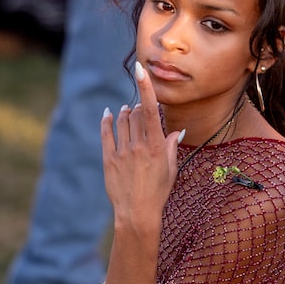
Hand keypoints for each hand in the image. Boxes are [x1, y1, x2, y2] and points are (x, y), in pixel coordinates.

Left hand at [101, 62, 182, 228]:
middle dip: (138, 107)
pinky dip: (107, 121)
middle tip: (140, 108)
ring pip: (122, 121)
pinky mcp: (109, 159)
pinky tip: (108, 114)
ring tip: (126, 110)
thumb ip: (172, 148)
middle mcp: (139, 145)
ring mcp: (122, 151)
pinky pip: (106, 133)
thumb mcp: (171, 170)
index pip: (150, 110)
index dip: (146, 88)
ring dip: (124, 112)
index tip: (140, 70)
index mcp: (157, 147)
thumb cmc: (159, 193)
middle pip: (135, 114)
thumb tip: (177, 132)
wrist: (137, 213)